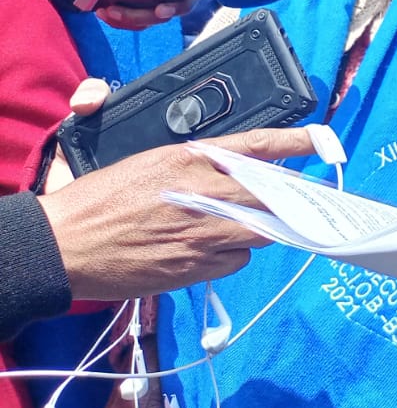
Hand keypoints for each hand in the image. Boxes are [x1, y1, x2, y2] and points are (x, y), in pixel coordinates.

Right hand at [39, 80, 318, 300]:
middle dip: (289, 198)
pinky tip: (211, 250)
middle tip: (300, 200)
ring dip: (260, 228)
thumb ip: (198, 165)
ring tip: (243, 225)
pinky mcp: (194, 267)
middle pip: (272, 196)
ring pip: (261, 232)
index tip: (323, 141)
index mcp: (190, 161)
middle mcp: (203, 195)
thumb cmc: (99, 201)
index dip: (295, 143)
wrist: (62, 247)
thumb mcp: (150, 164)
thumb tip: (239, 170)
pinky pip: (236, 261)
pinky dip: (233, 254)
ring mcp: (202, 234)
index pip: (257, 145)